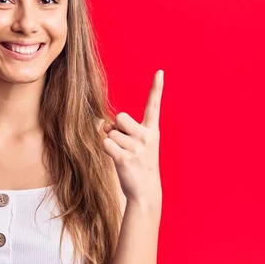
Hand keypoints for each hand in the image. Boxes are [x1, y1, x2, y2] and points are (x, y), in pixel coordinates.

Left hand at [102, 70, 163, 203]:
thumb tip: (104, 124)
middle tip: (126, 146)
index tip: (160, 72)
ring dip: (111, 143)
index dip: (156, 88)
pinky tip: (119, 160)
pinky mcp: (125, 158)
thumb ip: (120, 130)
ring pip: (110, 133)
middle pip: (120, 117)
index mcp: (152, 131)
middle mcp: (147, 136)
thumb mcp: (134, 144)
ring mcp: (137, 148)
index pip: (154, 105)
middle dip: (117, 128)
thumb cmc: (138, 164)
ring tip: (124, 156)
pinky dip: (107, 150)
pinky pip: (106, 143)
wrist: (145, 192)